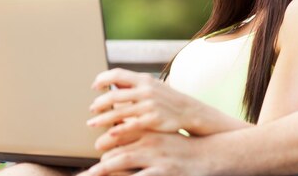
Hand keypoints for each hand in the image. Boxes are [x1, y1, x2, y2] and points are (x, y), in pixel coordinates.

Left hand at [83, 132, 208, 175]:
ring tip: (90, 175)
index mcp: (149, 129)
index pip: (119, 132)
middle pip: (116, 148)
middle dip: (99, 160)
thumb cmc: (183, 146)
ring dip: (104, 169)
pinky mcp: (162, 172)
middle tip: (87, 171)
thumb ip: (143, 131)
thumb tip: (121, 126)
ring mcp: (156, 156)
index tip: (95, 149)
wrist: (209, 154)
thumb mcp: (163, 134)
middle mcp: (150, 140)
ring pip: (122, 161)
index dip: (104, 142)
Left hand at [87, 69, 203, 150]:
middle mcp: (146, 90)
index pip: (117, 74)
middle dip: (99, 103)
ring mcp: (150, 105)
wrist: (189, 111)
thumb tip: (112, 83)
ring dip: (102, 118)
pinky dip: (119, 129)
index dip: (103, 79)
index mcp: (144, 79)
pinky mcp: (153, 120)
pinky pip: (131, 125)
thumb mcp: (152, 86)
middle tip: (91, 108)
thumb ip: (132, 85)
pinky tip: (110, 133)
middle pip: (114, 95)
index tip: (94, 86)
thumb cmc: (166, 99)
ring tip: (92, 123)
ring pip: (119, 112)